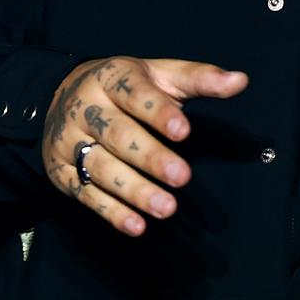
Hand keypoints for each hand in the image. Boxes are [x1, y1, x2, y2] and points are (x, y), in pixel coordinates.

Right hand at [40, 56, 248, 236]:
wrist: (59, 96)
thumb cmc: (125, 88)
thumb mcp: (159, 74)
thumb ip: (198, 79)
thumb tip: (240, 81)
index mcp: (111, 78)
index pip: (135, 94)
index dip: (158, 113)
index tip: (185, 131)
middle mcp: (84, 108)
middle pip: (117, 135)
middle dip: (150, 157)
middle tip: (183, 177)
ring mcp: (67, 141)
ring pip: (99, 167)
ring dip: (134, 190)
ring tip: (167, 208)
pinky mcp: (59, 172)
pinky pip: (85, 194)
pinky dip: (111, 212)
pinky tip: (137, 225)